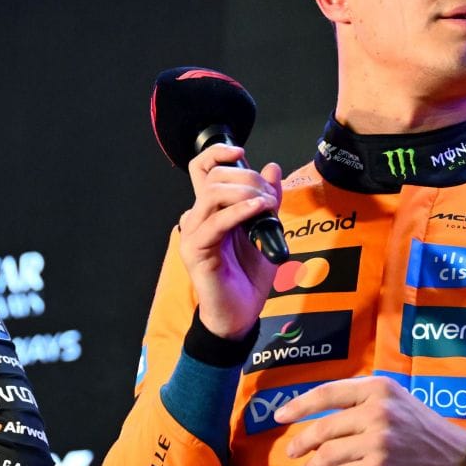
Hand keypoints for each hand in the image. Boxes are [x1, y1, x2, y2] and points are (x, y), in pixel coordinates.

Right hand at [179, 144, 282, 340]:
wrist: (240, 314)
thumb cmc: (249, 276)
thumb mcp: (267, 231)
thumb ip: (268, 200)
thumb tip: (272, 167)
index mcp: (211, 211)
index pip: (202, 169)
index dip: (216, 153)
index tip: (239, 151)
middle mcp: (197, 218)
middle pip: (212, 177)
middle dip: (246, 177)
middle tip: (269, 195)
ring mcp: (193, 234)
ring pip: (212, 194)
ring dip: (245, 192)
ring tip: (266, 204)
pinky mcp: (195, 252)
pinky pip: (217, 223)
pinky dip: (241, 211)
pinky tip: (260, 210)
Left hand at [276, 377, 465, 465]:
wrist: (457, 460)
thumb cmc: (423, 430)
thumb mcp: (397, 401)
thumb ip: (363, 402)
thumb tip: (320, 418)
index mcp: (379, 388)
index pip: (329, 393)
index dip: (299, 405)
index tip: (279, 416)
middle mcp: (377, 411)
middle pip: (324, 428)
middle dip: (302, 443)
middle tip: (293, 453)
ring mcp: (377, 442)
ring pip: (327, 455)